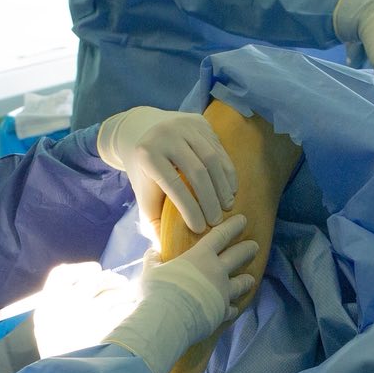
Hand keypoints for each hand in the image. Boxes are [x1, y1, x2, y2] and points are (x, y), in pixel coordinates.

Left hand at [95, 108, 236, 233]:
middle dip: (210, 200)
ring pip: (212, 158)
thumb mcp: (143, 194)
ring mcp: (185, 126)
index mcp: (148, 154)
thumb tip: (165, 250)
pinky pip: (220, 150)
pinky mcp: (200, 122)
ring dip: (223, 186)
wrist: (143, 131)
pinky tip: (230, 190)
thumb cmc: (146, 172)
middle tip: (216, 222)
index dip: (189, 208)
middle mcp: (166, 135)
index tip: (199, 229)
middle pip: (197, 171)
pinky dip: (228, 172)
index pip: (173, 185)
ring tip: (227, 207)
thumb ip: (152, 220)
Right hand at [150, 214, 259, 325]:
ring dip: (246, 281)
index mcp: (200, 257)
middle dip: (247, 249)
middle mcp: (216, 272)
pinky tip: (232, 309)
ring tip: (250, 279)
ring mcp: (222, 293)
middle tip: (254, 246)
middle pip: (237, 256)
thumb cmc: (158, 291)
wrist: (168, 320)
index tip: (243, 220)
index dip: (233, 226)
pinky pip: (231, 309)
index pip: (220, 236)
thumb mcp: (151, 271)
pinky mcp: (222, 312)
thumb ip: (153, 260)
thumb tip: (152, 252)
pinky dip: (232, 308)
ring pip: (241, 284)